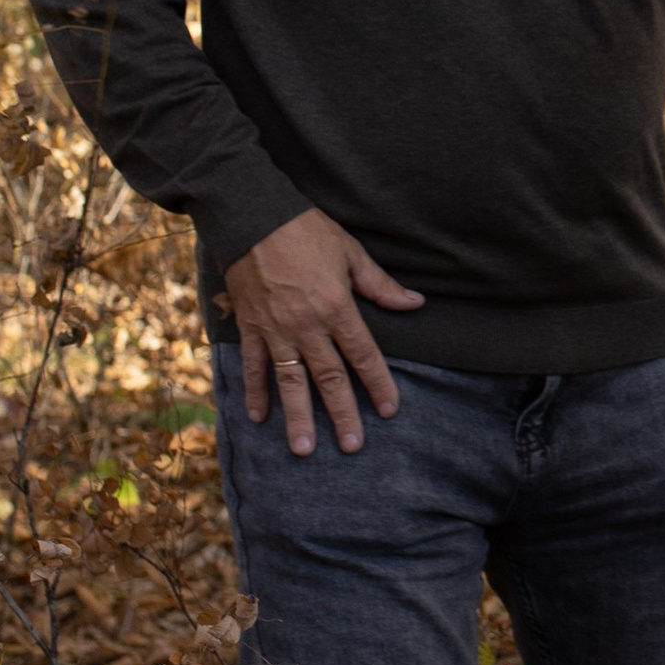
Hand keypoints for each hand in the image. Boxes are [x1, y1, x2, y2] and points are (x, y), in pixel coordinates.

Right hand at [226, 209, 423, 458]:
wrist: (252, 216)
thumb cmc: (307, 230)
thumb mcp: (351, 253)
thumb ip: (380, 285)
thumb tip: (415, 304)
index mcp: (336, 308)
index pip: (363, 354)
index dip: (378, 384)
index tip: (390, 410)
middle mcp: (306, 326)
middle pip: (329, 377)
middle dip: (342, 413)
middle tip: (351, 446)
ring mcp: (275, 329)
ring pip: (290, 381)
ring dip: (297, 416)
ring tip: (304, 448)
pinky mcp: (250, 326)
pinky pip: (253, 365)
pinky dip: (255, 391)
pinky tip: (259, 418)